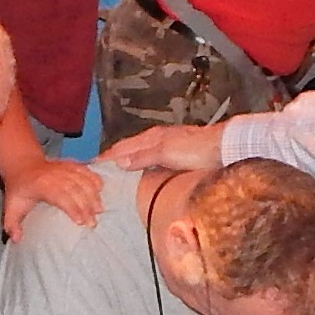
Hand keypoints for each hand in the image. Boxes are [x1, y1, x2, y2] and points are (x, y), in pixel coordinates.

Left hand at [1, 158, 103, 240]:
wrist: (22, 165)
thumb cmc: (18, 189)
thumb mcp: (10, 207)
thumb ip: (11, 224)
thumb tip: (16, 239)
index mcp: (41, 184)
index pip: (59, 195)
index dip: (71, 207)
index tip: (80, 222)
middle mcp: (54, 174)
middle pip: (75, 189)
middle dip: (86, 206)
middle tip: (93, 223)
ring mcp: (64, 168)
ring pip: (82, 179)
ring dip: (93, 194)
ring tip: (100, 210)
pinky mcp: (70, 164)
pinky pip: (85, 170)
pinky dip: (94, 179)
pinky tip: (101, 190)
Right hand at [98, 122, 224, 172]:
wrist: (223, 148)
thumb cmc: (195, 150)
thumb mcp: (165, 152)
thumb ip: (142, 156)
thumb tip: (118, 163)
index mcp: (151, 137)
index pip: (121, 148)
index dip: (106, 157)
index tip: (91, 168)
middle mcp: (156, 140)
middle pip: (128, 150)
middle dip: (113, 160)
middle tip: (98, 174)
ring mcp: (166, 147)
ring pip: (139, 155)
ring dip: (126, 164)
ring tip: (115, 176)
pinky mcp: (176, 155)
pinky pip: (151, 161)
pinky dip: (140, 167)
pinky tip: (141, 175)